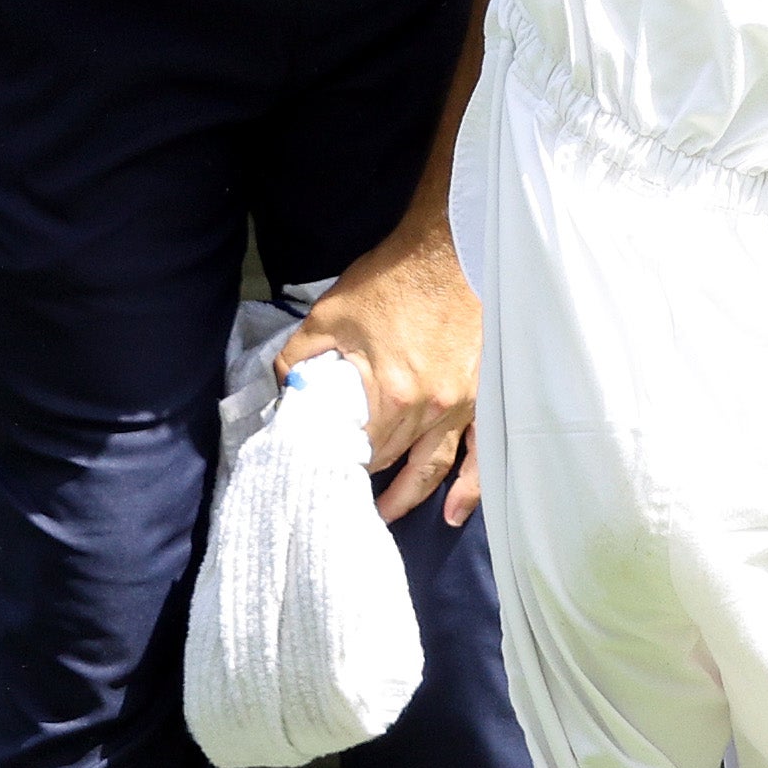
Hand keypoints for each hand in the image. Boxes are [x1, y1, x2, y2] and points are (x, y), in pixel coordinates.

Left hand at [279, 231, 481, 525]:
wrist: (449, 249)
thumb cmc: (391, 279)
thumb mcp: (327, 315)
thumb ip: (298, 359)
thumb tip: (285, 394)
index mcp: (388, 392)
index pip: (358, 450)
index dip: (338, 465)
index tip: (323, 473)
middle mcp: (429, 408)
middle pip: (392, 461)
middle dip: (367, 478)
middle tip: (343, 495)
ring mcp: (462, 406)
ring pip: (432, 467)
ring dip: (408, 497)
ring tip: (384, 518)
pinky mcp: (482, 397)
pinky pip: (479, 453)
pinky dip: (469, 489)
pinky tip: (453, 514)